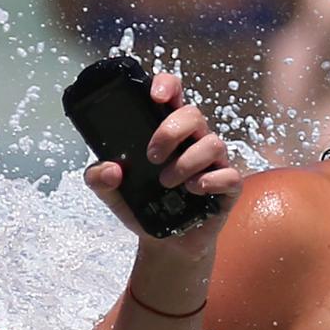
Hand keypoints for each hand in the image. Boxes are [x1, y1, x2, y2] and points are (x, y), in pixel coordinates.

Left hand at [84, 65, 244, 266]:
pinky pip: (229, 174)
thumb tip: (109, 169)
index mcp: (167, 132)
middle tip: (151, 156)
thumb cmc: (146, 207)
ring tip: (167, 182)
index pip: (173, 94)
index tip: (155, 96)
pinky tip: (193, 190)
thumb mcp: (113, 194)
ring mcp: (213, 162)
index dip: (167, 86)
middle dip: (170, 131)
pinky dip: (211, 181)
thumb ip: (99, 179)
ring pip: (213, 143)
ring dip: (186, 162)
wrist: (167, 243)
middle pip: (193, 113)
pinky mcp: (227, 185)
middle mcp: (193, 140)